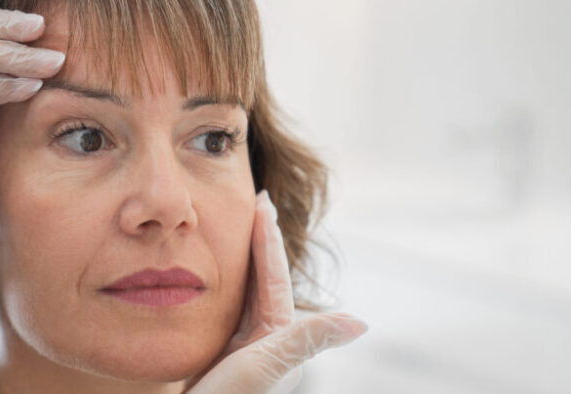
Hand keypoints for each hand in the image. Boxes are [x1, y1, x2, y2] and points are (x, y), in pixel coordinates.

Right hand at [183, 190, 366, 393]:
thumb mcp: (262, 372)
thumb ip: (303, 343)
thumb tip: (361, 322)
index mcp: (276, 337)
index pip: (271, 275)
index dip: (266, 237)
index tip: (261, 199)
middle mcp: (264, 340)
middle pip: (261, 278)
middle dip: (256, 240)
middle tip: (252, 202)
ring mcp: (241, 348)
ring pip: (243, 292)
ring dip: (240, 259)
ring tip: (234, 228)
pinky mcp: (217, 357)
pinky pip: (224, 309)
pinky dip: (220, 285)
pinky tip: (210, 276)